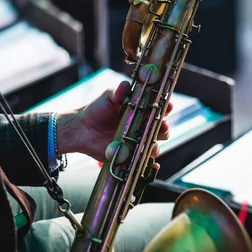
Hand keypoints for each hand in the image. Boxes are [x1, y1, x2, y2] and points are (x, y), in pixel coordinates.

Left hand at [56, 81, 172, 161]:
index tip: (168, 106)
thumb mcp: (108, 97)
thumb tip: (125, 86)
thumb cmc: (98, 109)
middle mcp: (143, 127)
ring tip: (149, 143)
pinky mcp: (130, 155)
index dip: (166, 107)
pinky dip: (150, 165)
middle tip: (162, 126)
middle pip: (162, 129)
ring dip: (155, 145)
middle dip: (164, 128)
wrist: (83, 128)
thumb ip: (118, 92)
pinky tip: (152, 165)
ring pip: (154, 146)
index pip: (159, 109)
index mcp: (142, 111)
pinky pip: (143, 162)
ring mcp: (138, 142)